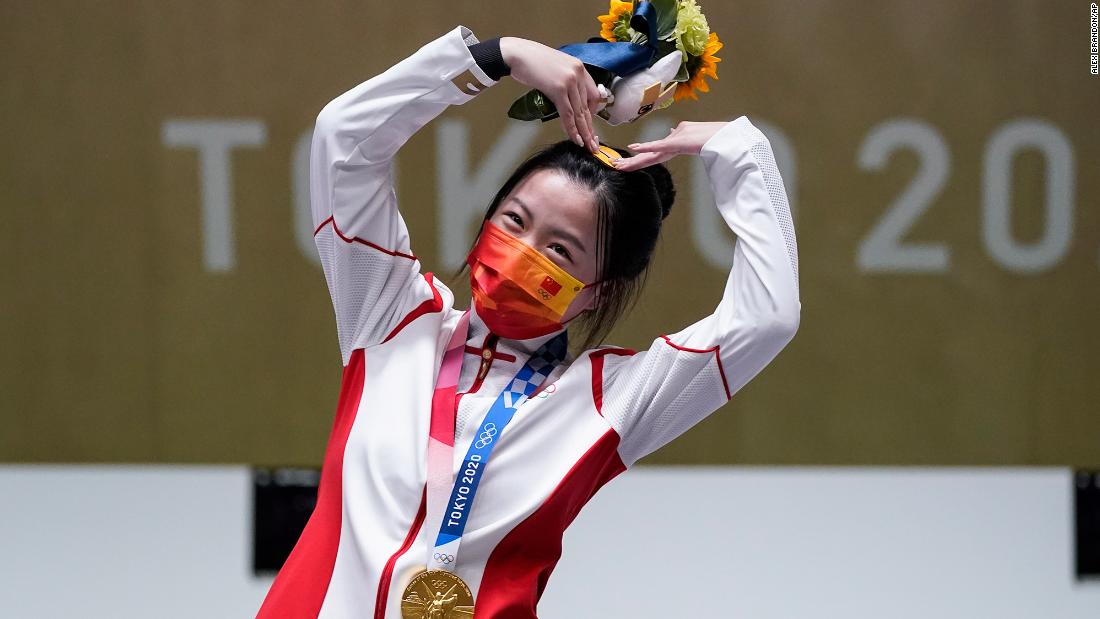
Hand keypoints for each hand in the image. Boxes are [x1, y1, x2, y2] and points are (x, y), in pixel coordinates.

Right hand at [500, 36, 600, 151]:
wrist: (517, 54)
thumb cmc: (532, 62)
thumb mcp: (556, 69)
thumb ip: (566, 81)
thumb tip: (568, 100)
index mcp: (579, 67)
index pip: (593, 95)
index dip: (592, 113)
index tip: (589, 126)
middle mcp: (578, 73)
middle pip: (588, 106)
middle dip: (590, 127)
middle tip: (593, 143)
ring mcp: (569, 81)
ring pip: (579, 112)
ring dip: (583, 132)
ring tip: (586, 145)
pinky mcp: (558, 89)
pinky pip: (568, 114)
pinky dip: (571, 128)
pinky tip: (575, 138)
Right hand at [613, 121, 728, 170]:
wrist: (727, 137)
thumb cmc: (714, 135)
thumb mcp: (693, 130)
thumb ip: (680, 133)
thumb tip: (671, 131)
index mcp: (675, 145)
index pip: (654, 152)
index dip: (641, 156)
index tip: (627, 161)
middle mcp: (673, 147)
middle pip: (650, 156)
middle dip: (633, 162)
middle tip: (617, 166)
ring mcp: (676, 146)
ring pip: (652, 154)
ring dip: (636, 159)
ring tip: (621, 164)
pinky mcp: (679, 143)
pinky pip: (660, 145)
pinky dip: (647, 147)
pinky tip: (635, 149)